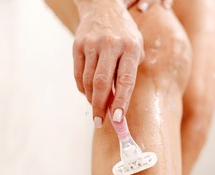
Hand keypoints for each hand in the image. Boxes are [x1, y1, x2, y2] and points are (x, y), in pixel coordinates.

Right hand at [73, 0, 144, 126]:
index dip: (121, 101)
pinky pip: (78, 73)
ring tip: (96, 108)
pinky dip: (83, 87)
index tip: (118, 119)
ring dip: (92, 99)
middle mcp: (111, 45)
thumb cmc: (125, 34)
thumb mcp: (136, 48)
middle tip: (99, 122)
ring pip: (89, 80)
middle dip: (101, 106)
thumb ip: (129, 73)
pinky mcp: (78, 45)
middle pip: (103, 83)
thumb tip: (117, 103)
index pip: (126, 80)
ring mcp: (92, 44)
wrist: (103, 7)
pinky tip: (88, 93)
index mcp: (131, 48)